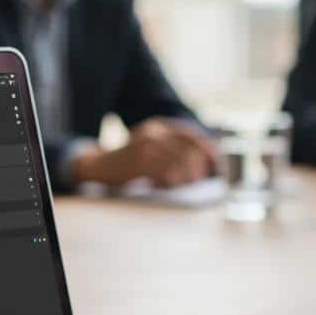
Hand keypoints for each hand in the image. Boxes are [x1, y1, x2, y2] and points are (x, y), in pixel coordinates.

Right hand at [73, 119, 216, 187]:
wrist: (98, 166)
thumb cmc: (128, 163)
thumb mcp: (150, 149)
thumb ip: (172, 151)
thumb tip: (203, 166)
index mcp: (160, 126)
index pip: (193, 137)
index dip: (209, 152)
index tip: (217, 167)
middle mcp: (154, 131)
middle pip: (190, 150)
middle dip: (198, 168)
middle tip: (198, 182)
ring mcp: (146, 145)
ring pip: (180, 162)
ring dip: (187, 178)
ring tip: (185, 186)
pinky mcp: (138, 161)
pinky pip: (165, 172)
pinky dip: (172, 182)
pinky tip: (170, 187)